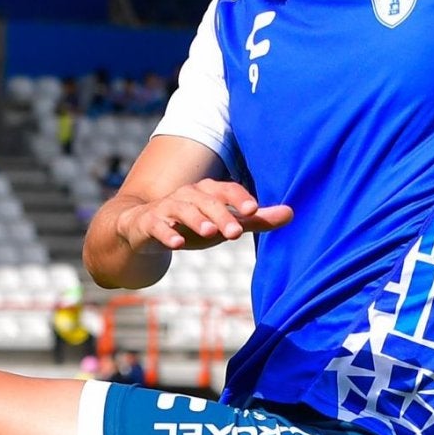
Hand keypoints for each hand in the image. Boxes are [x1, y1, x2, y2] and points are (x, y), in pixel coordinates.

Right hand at [120, 180, 291, 252]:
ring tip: (210, 233)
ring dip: (196, 220)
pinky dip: (166, 233)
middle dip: (222, 214)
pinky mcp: (146, 223)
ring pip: (181, 209)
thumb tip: (292, 213)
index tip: (256, 210)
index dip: (240, 198)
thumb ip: (255, 221)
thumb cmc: (191, 225)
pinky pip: (155, 226)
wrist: (141, 229)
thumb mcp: (224, 224)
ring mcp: (165, 208)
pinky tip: (177, 244)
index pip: (226, 190)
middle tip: (237, 232)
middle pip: (206, 201)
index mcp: (207, 192)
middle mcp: (187, 195)